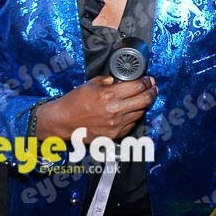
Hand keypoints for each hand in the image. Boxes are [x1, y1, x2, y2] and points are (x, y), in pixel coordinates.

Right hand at [35, 75, 157, 141]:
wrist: (62, 122)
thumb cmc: (75, 101)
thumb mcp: (91, 84)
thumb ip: (108, 81)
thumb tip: (119, 80)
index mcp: (109, 95)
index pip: (138, 86)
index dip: (147, 82)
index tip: (150, 80)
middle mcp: (115, 110)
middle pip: (144, 100)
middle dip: (152, 92)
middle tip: (153, 88)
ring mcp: (116, 125)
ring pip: (140, 113)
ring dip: (142, 105)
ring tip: (141, 99)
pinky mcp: (114, 135)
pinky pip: (131, 125)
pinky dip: (132, 117)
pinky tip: (129, 112)